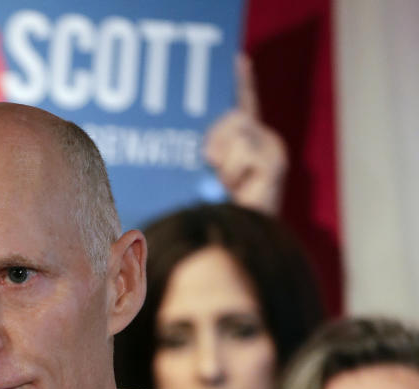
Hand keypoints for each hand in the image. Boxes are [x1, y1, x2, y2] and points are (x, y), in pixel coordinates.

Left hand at [204, 54, 286, 214]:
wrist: (229, 238)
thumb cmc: (213, 209)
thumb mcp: (203, 174)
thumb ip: (208, 153)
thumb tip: (208, 147)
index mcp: (246, 142)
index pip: (244, 105)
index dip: (242, 82)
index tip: (237, 60)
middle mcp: (263, 141)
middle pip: (233, 115)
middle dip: (215, 138)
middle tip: (210, 163)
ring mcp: (271, 149)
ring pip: (236, 130)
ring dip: (222, 161)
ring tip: (226, 184)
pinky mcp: (274, 160)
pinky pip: (243, 150)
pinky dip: (232, 170)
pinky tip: (237, 186)